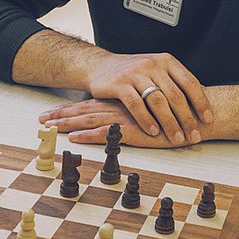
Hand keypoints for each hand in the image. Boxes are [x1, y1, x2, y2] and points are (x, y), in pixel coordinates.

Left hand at [38, 98, 198, 147]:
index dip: (69, 107)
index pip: (90, 102)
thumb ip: (136, 108)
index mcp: (122, 100)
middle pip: (84, 109)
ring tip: (48, 128)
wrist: (197, 113)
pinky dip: (89, 135)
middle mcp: (120, 106)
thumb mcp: (152, 108)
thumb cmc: (177, 112)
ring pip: (90, 119)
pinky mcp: (134, 130)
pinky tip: (75, 138)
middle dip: (61, 115)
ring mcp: (126, 118)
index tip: (50, 112)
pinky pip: (106, 133)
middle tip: (40, 119)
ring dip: (68, 124)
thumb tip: (121, 114)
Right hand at [80, 52, 211, 145]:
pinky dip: (146, 120)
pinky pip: (136, 104)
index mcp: (166, 61)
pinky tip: (153, 131)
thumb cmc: (133, 72)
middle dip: (187, 118)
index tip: (208, 119)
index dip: (201, 102)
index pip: (190, 82)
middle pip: (175, 95)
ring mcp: (136, 73)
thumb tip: (199, 104)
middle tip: (194, 135)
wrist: (100, 66)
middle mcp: (153, 65)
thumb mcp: (156, 71)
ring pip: (158, 101)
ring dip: (169, 122)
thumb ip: (173, 83)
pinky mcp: (120, 83)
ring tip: (177, 138)